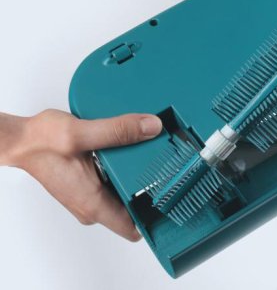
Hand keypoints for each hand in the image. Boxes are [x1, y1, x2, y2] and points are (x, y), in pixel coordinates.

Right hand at [1, 109, 162, 240]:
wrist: (23, 139)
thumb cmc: (41, 143)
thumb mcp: (81, 133)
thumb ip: (117, 130)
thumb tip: (151, 127)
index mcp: (94, 203)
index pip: (133, 227)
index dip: (156, 217)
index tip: (174, 198)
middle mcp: (94, 204)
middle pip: (135, 207)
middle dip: (154, 188)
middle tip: (170, 165)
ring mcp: (93, 195)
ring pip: (127, 192)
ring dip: (140, 175)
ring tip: (153, 153)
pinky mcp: (92, 183)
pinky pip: (118, 180)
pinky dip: (127, 167)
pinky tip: (132, 149)